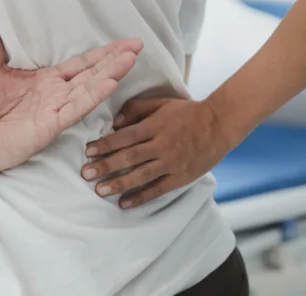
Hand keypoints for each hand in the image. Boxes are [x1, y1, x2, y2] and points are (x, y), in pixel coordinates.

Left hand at [0, 7, 142, 178]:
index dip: (103, 53)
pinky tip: (110, 84)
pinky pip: (75, 109)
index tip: (124, 42)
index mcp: (46, 82)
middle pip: (92, 74)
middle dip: (115, 60)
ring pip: (89, 89)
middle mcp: (56, 95)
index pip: (81, 64)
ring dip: (110, 74)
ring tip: (130, 59)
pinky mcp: (50, 125)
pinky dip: (93, 97)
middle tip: (138, 45)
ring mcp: (55, 110)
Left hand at [80, 96, 234, 208]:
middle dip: (106, 166)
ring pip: (141, 175)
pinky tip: (125, 203)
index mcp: (155, 126)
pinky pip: (158, 189)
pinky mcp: (181, 177)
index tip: (88, 151)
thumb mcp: (160, 102)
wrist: (220, 124)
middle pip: (130, 157)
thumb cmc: (186, 111)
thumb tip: (114, 123)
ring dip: (119, 184)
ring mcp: (172, 163)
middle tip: (86, 174)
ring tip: (100, 191)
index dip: (106, 144)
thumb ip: (136, 109)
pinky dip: (141, 197)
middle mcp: (162, 145)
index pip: (125, 137)